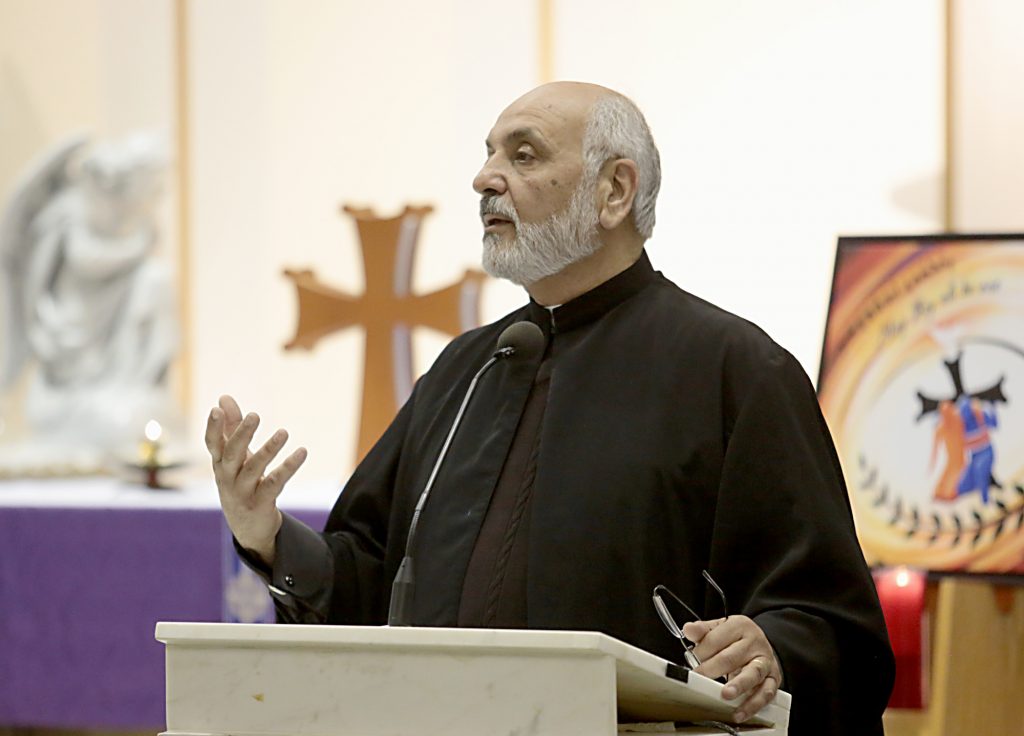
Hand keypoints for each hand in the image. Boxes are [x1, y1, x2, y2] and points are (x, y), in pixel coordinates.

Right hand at [205, 394, 306, 563]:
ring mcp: (243, 492)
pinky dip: (288, 467)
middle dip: (241, 434)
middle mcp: (228, 477)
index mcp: (220, 463)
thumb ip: (231, 427)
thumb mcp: (234, 456)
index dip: (213, 428)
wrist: (248, 527)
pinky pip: (275, 483)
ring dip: (269, 450)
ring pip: (254, 469)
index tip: (216, 410)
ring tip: (284, 433)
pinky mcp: (260, 503)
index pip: (212, 444)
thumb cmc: (240, 482)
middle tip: (255, 415)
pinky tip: (302, 452)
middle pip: (232, 454)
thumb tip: (224, 398)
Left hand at [682, 615, 782, 723]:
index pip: (717, 639)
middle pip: (732, 657)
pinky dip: (753, 705)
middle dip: (713, 668)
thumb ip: (703, 630)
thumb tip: (688, 629)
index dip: (702, 651)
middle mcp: (755, 643)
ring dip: (738, 686)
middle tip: (699, 677)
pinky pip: (765, 693)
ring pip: (753, 674)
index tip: (691, 660)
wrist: (762, 645)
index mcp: (740, 626)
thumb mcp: (720, 628)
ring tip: (725, 695)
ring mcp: (765, 662)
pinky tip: (740, 712)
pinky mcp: (773, 679)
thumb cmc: (737, 639)